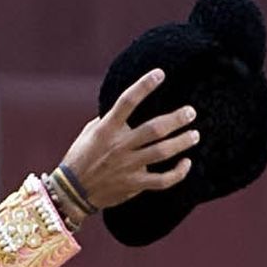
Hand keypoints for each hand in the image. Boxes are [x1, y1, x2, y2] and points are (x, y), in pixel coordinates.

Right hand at [58, 70, 197, 210]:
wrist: (72, 193)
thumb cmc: (81, 157)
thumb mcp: (90, 133)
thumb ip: (110, 119)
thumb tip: (129, 105)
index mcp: (106, 130)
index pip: (127, 102)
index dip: (144, 86)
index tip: (160, 74)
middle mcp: (119, 146)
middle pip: (154, 129)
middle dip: (176, 119)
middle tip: (191, 112)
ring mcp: (128, 167)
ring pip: (162, 152)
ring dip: (182, 142)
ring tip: (195, 134)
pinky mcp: (134, 185)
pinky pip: (162, 180)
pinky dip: (178, 173)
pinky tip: (186, 163)